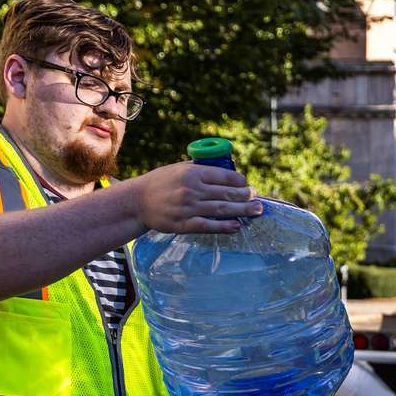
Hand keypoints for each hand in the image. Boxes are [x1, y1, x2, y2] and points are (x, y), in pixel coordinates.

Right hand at [131, 161, 262, 233]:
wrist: (137, 202)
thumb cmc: (160, 183)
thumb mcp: (178, 168)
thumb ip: (199, 169)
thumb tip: (223, 171)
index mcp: (192, 173)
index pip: (224, 176)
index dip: (239, 182)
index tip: (247, 185)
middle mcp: (192, 189)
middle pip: (226, 193)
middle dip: (246, 196)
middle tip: (258, 199)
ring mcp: (188, 208)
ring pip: (221, 209)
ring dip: (242, 210)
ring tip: (256, 211)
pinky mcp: (184, 224)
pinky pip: (209, 225)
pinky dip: (224, 226)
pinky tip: (237, 225)